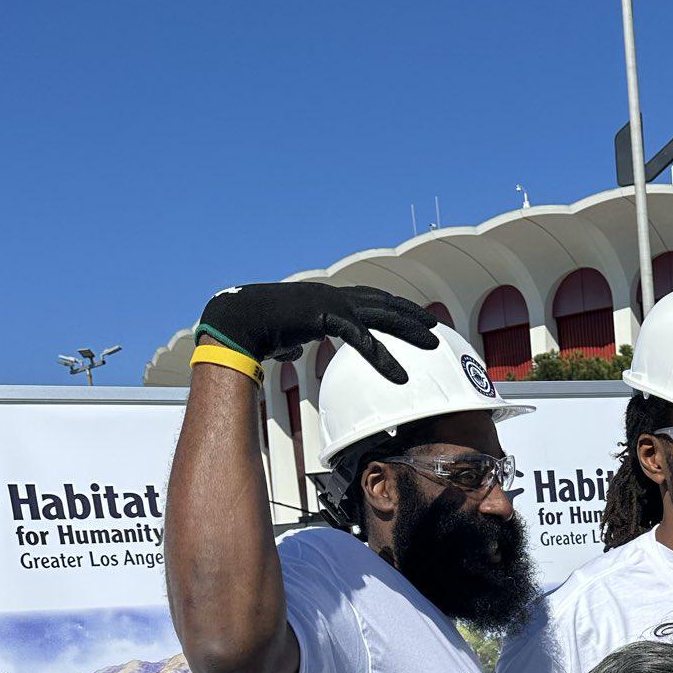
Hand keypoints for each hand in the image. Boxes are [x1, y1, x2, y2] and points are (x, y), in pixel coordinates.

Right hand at [198, 282, 437, 384]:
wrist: (236, 320)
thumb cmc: (254, 328)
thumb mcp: (280, 336)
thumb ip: (292, 340)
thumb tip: (290, 349)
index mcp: (324, 299)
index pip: (366, 299)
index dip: (390, 306)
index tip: (409, 316)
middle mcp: (331, 295)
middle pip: (381, 302)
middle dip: (410, 314)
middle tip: (435, 326)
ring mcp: (330, 302)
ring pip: (380, 315)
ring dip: (409, 329)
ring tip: (433, 343)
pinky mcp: (325, 317)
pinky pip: (362, 340)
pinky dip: (383, 359)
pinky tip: (401, 377)